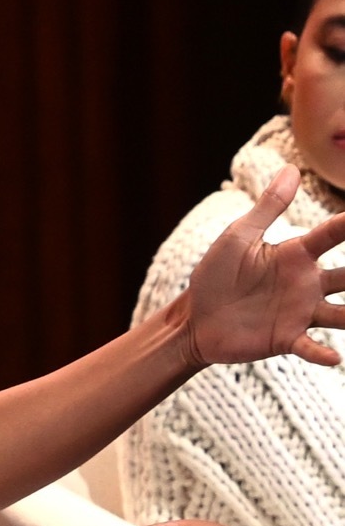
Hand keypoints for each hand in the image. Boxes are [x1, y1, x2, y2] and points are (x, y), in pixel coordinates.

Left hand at [184, 164, 344, 366]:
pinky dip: (323, 353)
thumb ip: (267, 207)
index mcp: (295, 254)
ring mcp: (300, 312)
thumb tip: (292, 167)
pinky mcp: (286, 338)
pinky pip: (311, 347)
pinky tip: (334, 357)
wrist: (195, 316)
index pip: (333, 234)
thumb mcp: (238, 237)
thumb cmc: (216, 274)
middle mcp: (307, 283)